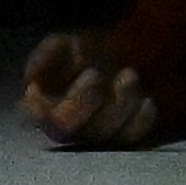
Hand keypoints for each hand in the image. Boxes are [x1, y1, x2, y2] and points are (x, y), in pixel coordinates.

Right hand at [16, 31, 171, 148]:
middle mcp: (61, 126)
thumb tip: (47, 68)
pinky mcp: (116, 140)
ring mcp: (90, 136)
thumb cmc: (81, 54)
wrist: (111, 62)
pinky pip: (129, 138)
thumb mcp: (62, 44)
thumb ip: (49, 52)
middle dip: (86, 100)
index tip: (92, 71)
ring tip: (130, 74)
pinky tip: (147, 100)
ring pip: (102, 132)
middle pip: (67, 127)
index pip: (42, 114)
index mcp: (38, 104)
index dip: (70, 98)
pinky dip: (141, 120)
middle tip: (103, 73)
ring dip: (121, 102)